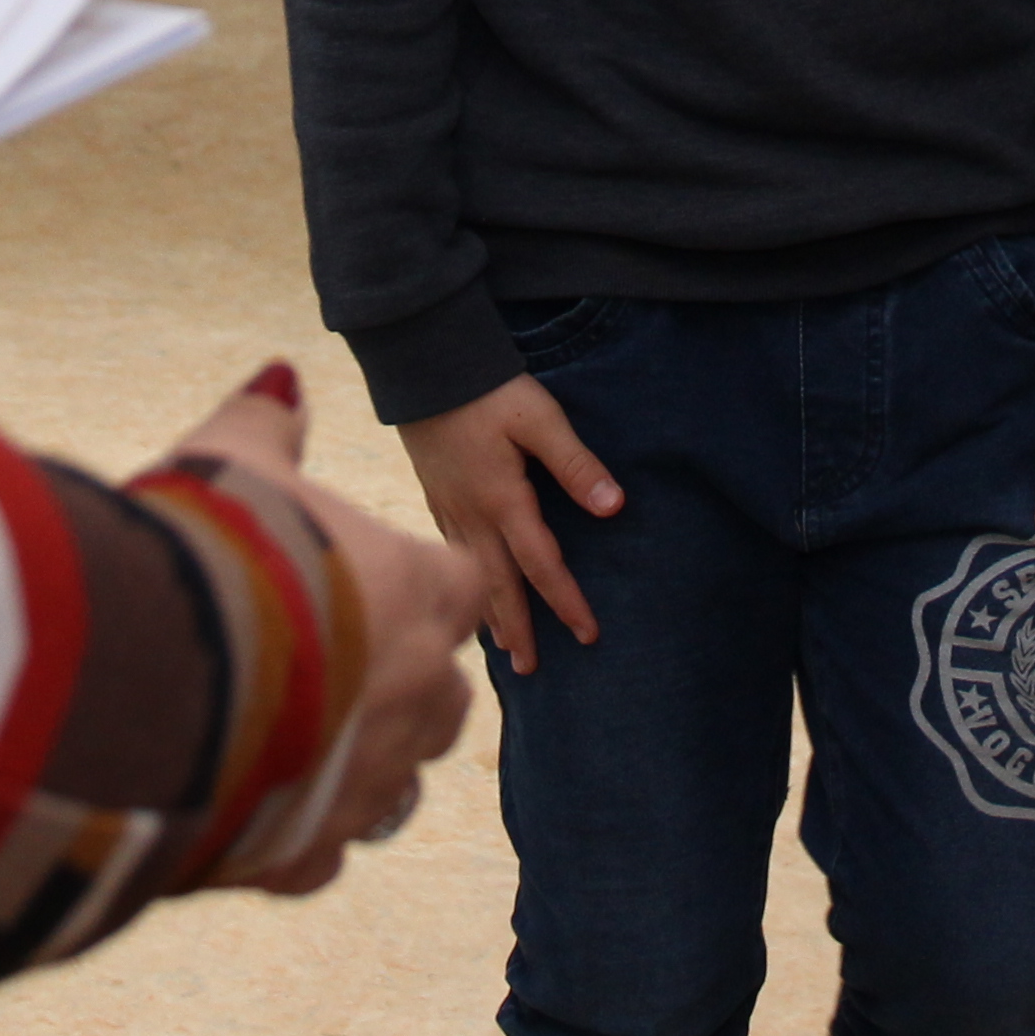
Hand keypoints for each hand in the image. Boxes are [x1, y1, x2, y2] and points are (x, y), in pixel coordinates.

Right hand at [173, 369, 488, 894]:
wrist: (144, 677)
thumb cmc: (203, 548)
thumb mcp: (230, 458)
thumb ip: (266, 422)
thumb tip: (280, 381)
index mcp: (417, 594)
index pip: (461, 588)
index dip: (418, 584)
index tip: (367, 579)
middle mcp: (415, 695)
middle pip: (446, 695)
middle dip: (400, 684)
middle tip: (325, 661)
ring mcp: (368, 783)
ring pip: (398, 785)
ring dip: (358, 764)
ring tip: (286, 738)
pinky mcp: (307, 854)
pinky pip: (323, 855)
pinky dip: (296, 836)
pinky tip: (247, 806)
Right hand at [394, 373, 622, 675]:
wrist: (421, 364)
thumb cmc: (486, 387)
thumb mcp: (539, 418)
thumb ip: (575, 463)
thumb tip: (613, 507)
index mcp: (503, 500)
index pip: (541, 565)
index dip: (566, 602)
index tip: (587, 635)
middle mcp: (472, 515)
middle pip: (499, 585)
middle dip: (518, 629)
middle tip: (532, 671)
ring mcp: (447, 508)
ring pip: (471, 575)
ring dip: (487, 613)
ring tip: (500, 648)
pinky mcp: (433, 495)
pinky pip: (450, 555)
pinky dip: (463, 583)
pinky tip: (466, 588)